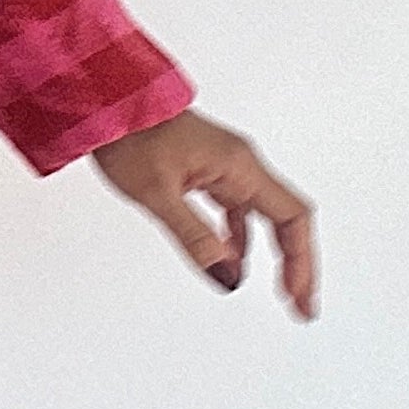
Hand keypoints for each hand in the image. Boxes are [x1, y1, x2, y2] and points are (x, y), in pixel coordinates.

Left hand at [92, 109, 317, 316]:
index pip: (291, 218)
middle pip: (285, 219)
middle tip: (299, 305)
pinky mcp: (207, 169)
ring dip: (271, 253)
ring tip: (275, 289)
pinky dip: (240, 237)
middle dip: (295, 263)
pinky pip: (236, 208)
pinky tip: (232, 258)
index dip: (301, 260)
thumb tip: (227, 275)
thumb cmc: (128, 134)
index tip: (300, 297)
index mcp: (238, 167)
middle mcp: (239, 165)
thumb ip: (194, 236)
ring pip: (262, 215)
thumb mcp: (157, 194)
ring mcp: (225, 166)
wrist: (106, 102)